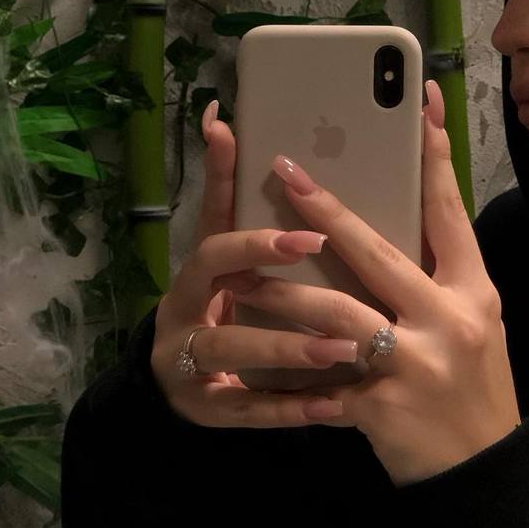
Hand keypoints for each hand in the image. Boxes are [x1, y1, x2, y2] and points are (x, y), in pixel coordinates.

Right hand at [150, 100, 363, 427]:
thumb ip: (231, 195)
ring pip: (230, 348)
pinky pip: (247, 408)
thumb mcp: (227, 254)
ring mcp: (187, 360)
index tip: (300, 209)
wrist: (182, 381)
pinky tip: (336, 406)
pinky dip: (291, 407)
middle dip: (260, 259)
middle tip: (319, 249)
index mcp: (199, 269)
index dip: (249, 219)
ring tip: (346, 347)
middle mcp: (184, 307)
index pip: (216, 232)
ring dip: (288, 346)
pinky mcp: (204, 407)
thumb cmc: (220, 302)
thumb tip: (221, 118)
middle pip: (212, 277)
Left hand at [215, 79, 522, 485]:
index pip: (450, 213)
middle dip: (327, 209)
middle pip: (377, 253)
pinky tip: (252, 366)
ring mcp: (415, 364)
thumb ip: (439, 279)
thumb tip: (395, 228)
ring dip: (282, 293)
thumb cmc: (477, 387)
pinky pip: (321, 385)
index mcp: (474, 291)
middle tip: (285, 171)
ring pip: (335, 314)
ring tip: (240, 277)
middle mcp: (449, 319)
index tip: (423, 107)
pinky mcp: (381, 407)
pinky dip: (287, 377)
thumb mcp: (477, 322)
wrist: (482, 471)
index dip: (434, 159)